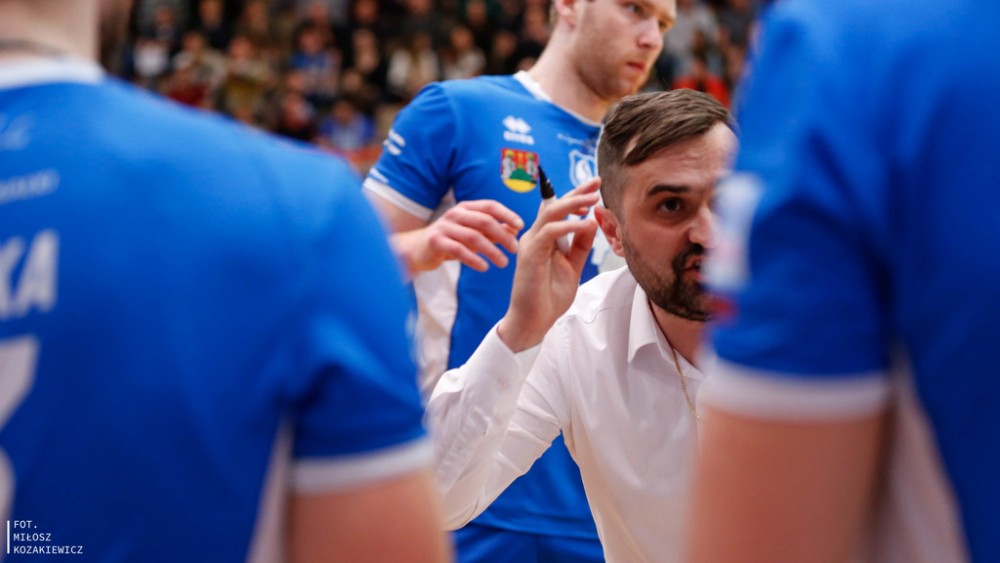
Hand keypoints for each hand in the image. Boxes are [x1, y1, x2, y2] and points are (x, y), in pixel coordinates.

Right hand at [395, 200, 523, 273]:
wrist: (418, 249)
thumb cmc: (450, 240)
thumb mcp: (472, 232)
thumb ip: (492, 230)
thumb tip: (515, 229)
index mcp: (466, 208)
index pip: (490, 206)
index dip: (507, 214)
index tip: (521, 226)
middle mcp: (455, 214)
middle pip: (484, 221)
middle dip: (502, 236)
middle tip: (514, 250)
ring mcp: (444, 227)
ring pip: (473, 237)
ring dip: (492, 251)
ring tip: (503, 263)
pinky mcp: (436, 242)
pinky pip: (459, 250)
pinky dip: (474, 259)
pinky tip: (484, 267)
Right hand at [497, 178, 600, 351]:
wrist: (534, 321)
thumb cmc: (549, 296)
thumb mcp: (572, 266)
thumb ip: (580, 245)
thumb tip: (592, 222)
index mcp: (544, 239)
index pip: (559, 211)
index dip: (576, 196)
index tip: (596, 186)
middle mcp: (535, 237)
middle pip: (554, 206)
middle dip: (576, 192)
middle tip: (596, 182)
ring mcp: (530, 244)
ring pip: (550, 214)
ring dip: (573, 204)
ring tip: (593, 199)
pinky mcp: (529, 254)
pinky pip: (550, 232)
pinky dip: (569, 226)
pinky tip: (586, 224)